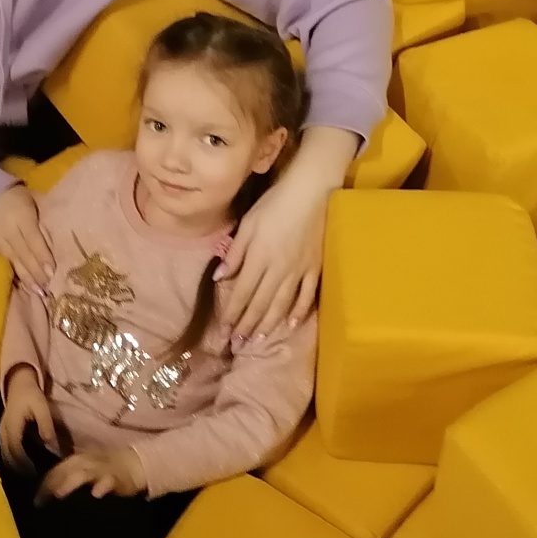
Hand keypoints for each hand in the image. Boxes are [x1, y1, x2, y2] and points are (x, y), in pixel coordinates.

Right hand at [0, 184, 53, 288]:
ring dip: (26, 279)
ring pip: (12, 263)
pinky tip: (21, 287)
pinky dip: (11, 276)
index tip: (53, 272)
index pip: (34, 240)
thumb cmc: (17, 198)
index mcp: (21, 216)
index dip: (43, 257)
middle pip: (23, 255)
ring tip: (38, 292)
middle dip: (36, 273)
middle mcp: (7, 231)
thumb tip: (60, 240)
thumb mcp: (34, 201)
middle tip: (48, 288)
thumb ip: (43, 220)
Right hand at [0, 365, 58, 471]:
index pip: (16, 451)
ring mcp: (0, 432)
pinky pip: (4, 451)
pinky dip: (12, 460)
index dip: (24, 465)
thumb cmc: (31, 394)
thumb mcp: (42, 408)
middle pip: (7, 457)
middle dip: (19, 470)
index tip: (35, 475)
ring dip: (14, 467)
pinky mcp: (2, 432)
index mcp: (12, 426)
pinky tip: (22, 465)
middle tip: (33, 481)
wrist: (17, 382)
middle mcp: (3, 431)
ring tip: (28, 476)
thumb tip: (53, 448)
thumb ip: (46, 427)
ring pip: (4, 456)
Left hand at [36, 446, 145, 501]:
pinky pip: (108, 481)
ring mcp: (100, 468)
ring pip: (83, 474)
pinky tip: (96, 494)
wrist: (133, 464)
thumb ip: (66, 480)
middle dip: (51, 485)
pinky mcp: (115, 477)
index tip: (35, 503)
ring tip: (59, 494)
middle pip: (64, 471)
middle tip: (40, 502)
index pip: (54, 471)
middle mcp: (84, 462)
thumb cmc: (102, 471)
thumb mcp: (83, 472)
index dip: (43, 486)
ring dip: (70, 483)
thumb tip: (45, 498)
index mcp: (74, 461)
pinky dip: (102, 486)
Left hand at [217, 126, 357, 338]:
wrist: (312, 192)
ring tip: (257, 340)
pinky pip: (306, 295)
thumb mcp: (248, 223)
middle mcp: (278, 269)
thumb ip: (235, 252)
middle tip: (236, 345)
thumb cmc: (275, 203)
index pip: (242, 292)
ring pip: (281, 304)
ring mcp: (299, 271)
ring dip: (268, 324)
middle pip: (260, 303)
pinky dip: (298, 311)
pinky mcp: (315, 268)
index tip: (222, 332)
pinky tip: (291, 324)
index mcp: (259, 258)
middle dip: (246, 325)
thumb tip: (220, 277)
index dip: (231, 313)